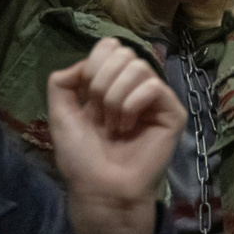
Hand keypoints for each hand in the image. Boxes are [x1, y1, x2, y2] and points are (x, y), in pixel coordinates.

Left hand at [47, 40, 183, 233]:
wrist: (100, 188)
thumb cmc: (82, 157)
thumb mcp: (60, 115)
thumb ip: (62, 83)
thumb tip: (84, 62)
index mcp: (112, 83)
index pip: (110, 46)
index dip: (94, 65)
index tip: (86, 97)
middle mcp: (136, 86)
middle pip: (123, 54)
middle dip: (101, 85)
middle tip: (100, 116)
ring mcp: (156, 98)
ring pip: (138, 69)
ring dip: (115, 100)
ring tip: (114, 126)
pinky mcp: (172, 112)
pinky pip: (152, 87)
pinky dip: (131, 107)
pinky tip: (128, 129)